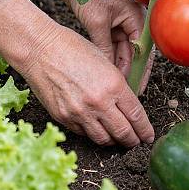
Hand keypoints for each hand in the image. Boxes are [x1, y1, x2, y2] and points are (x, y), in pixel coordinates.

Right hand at [21, 23, 154, 146]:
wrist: (40, 49)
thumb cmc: (72, 48)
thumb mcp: (104, 61)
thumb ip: (117, 85)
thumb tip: (126, 105)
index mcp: (113, 85)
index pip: (137, 117)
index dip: (145, 130)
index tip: (147, 135)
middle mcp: (99, 103)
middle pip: (123, 133)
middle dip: (132, 140)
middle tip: (135, 141)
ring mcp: (80, 113)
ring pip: (103, 139)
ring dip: (112, 140)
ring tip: (115, 137)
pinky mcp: (64, 118)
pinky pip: (83, 133)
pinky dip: (92, 132)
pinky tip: (94, 127)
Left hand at [58, 0, 153, 93]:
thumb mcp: (97, 22)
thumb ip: (104, 48)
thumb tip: (108, 72)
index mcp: (138, 16)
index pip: (143, 50)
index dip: (139, 71)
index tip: (135, 89)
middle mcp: (134, 19)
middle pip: (135, 52)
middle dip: (129, 71)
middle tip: (124, 93)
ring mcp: (122, 21)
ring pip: (124, 50)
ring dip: (119, 66)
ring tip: (115, 87)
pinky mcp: (110, 23)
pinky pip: (114, 44)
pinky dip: (110, 57)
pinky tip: (106, 72)